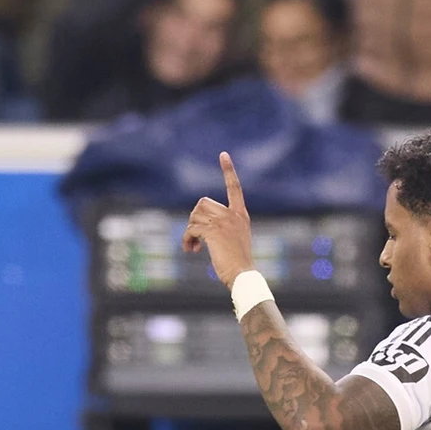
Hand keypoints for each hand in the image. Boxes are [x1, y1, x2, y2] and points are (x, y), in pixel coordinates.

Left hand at [181, 152, 256, 286]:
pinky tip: (191, 251)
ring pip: (195, 215)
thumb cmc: (238, 264)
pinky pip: (192, 228)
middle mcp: (233, 214)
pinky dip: (187, 239)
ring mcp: (224, 222)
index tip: (223, 154)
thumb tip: (196, 227)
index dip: (229, 170)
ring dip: (189, 232)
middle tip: (195, 236)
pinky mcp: (214, 231)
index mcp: (241, 215)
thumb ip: (221, 229)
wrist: (243, 275)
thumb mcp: (234, 241)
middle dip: (194, 218)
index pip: (235, 187)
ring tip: (193, 247)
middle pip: (203, 203)